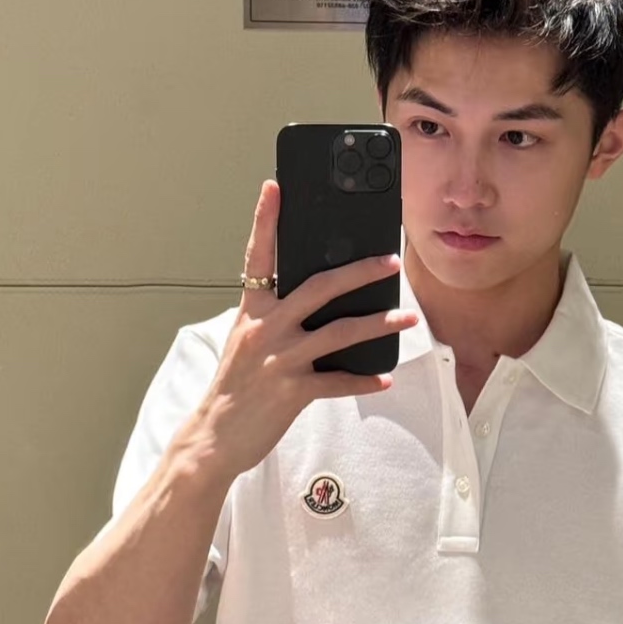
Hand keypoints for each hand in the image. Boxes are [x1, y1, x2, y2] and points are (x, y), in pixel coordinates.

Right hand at [195, 179, 419, 481]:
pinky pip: (338, 382)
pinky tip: (385, 378)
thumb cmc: (235, 388)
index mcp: (252, 310)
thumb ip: (275, 318)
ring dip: (379, 324)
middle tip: (391, 261)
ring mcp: (280, 359)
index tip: (274, 186)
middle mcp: (265, 328)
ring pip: (339, 332)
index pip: (258, 255)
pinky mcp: (292, 391)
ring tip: (408, 318)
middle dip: (360, 272)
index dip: (266, 219)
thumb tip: (319, 301)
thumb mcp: (247, 342)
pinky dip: (364, 380)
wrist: (214, 436)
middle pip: (319, 287)